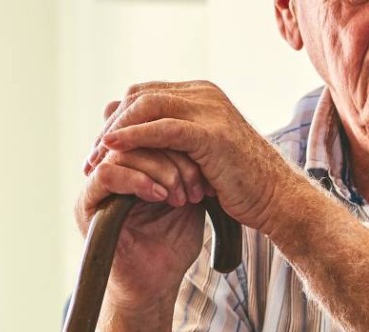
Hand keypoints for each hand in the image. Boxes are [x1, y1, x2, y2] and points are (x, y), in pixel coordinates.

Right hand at [76, 145, 209, 310]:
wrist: (155, 286)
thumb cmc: (171, 246)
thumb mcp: (188, 199)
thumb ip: (188, 169)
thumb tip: (203, 137)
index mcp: (134, 167)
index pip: (151, 133)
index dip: (180, 143)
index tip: (206, 170)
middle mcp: (112, 171)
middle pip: (137, 137)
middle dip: (173, 157)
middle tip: (195, 184)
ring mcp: (97, 187)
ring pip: (123, 152)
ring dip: (158, 169)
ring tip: (179, 194)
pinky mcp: (87, 205)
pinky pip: (107, 175)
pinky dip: (136, 180)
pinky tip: (159, 196)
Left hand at [84, 81, 307, 232]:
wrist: (277, 199)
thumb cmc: (240, 183)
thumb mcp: (199, 155)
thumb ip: (172, 142)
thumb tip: (130, 142)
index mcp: (202, 96)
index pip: (145, 94)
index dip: (118, 118)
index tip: (99, 149)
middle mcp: (205, 95)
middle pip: (140, 96)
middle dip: (111, 125)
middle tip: (91, 156)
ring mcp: (210, 111)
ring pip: (147, 106)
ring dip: (116, 131)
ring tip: (97, 157)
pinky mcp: (211, 134)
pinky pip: (162, 128)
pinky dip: (134, 136)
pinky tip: (114, 149)